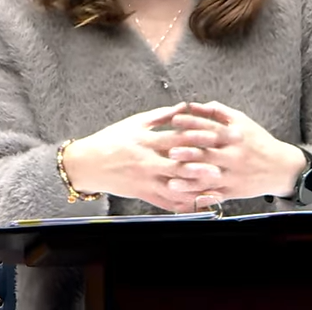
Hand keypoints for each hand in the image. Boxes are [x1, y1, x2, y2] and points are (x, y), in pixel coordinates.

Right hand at [60, 102, 223, 212]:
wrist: (88, 163)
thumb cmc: (112, 139)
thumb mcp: (135, 122)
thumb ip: (162, 116)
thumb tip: (185, 106)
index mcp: (146, 140)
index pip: (176, 138)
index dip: (198, 136)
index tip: (218, 135)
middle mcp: (148, 161)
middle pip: (179, 163)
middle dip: (202, 164)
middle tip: (224, 164)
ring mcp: (146, 180)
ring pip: (175, 186)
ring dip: (197, 188)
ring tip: (217, 187)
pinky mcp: (144, 195)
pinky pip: (167, 203)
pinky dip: (184, 205)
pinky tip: (200, 204)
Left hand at [164, 101, 306, 201]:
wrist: (281, 168)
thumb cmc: (258, 141)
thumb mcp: (242, 122)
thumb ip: (219, 112)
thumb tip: (195, 105)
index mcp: (234, 136)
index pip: (211, 127)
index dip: (192, 122)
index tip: (175, 119)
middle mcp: (234, 155)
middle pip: (208, 153)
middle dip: (188, 152)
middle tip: (170, 150)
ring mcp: (233, 174)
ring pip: (209, 176)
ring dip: (190, 178)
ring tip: (172, 178)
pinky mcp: (233, 190)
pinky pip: (214, 194)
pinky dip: (199, 196)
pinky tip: (185, 197)